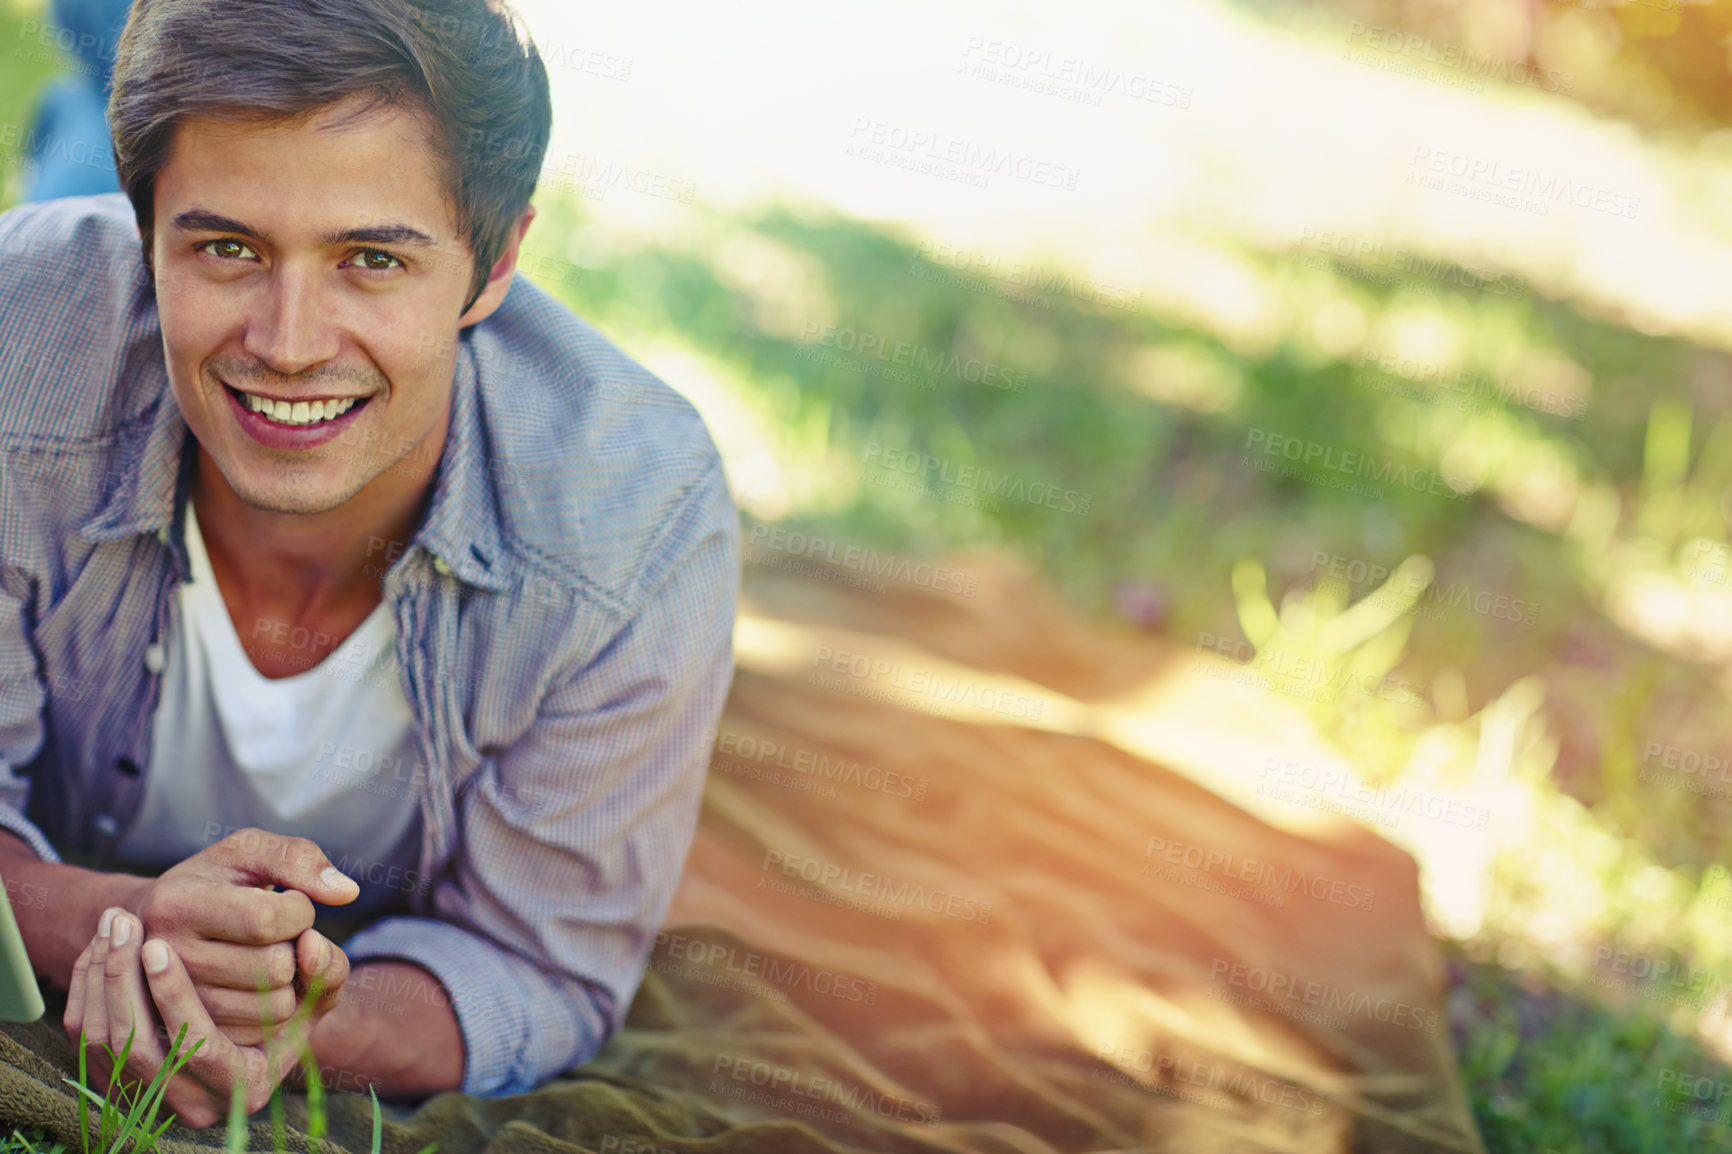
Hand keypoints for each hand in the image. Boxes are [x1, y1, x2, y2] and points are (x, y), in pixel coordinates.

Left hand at [63, 909, 313, 1128]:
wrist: (245, 1015)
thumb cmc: (287, 999)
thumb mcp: (320, 989)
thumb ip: (329, 969)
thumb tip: (311, 945)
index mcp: (249, 1084)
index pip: (204, 1045)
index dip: (176, 996)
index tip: (161, 944)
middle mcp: (199, 1103)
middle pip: (146, 1048)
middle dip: (125, 980)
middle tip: (126, 924)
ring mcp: (155, 1096)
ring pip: (111, 1042)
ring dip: (104, 978)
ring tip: (114, 924)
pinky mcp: (118, 1082)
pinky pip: (87, 1037)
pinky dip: (87, 987)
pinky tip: (101, 944)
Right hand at [122, 829, 357, 1044]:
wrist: (166, 923)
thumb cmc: (219, 881)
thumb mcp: (252, 852)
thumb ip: (301, 860)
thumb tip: (348, 893)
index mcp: (175, 905)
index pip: (266, 920)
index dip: (299, 910)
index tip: (291, 901)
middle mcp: (165, 959)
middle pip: (274, 968)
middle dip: (295, 945)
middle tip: (275, 931)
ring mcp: (172, 1004)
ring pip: (275, 1005)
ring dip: (291, 978)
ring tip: (264, 953)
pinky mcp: (193, 1034)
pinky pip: (266, 1032)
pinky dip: (277, 1007)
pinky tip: (257, 982)